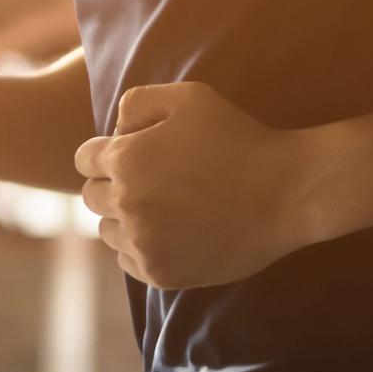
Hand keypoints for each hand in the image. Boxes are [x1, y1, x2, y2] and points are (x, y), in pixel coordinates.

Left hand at [75, 82, 319, 288]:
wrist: (288, 193)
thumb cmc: (240, 138)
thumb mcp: (190, 98)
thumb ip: (138, 102)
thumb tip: (113, 128)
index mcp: (126, 160)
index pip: (84, 159)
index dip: (107, 153)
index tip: (135, 154)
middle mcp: (127, 204)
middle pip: (92, 196)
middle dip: (114, 184)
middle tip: (155, 180)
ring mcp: (143, 243)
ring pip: (108, 231)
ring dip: (125, 219)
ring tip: (165, 207)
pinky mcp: (160, 273)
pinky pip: (128, 260)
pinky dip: (142, 248)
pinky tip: (173, 232)